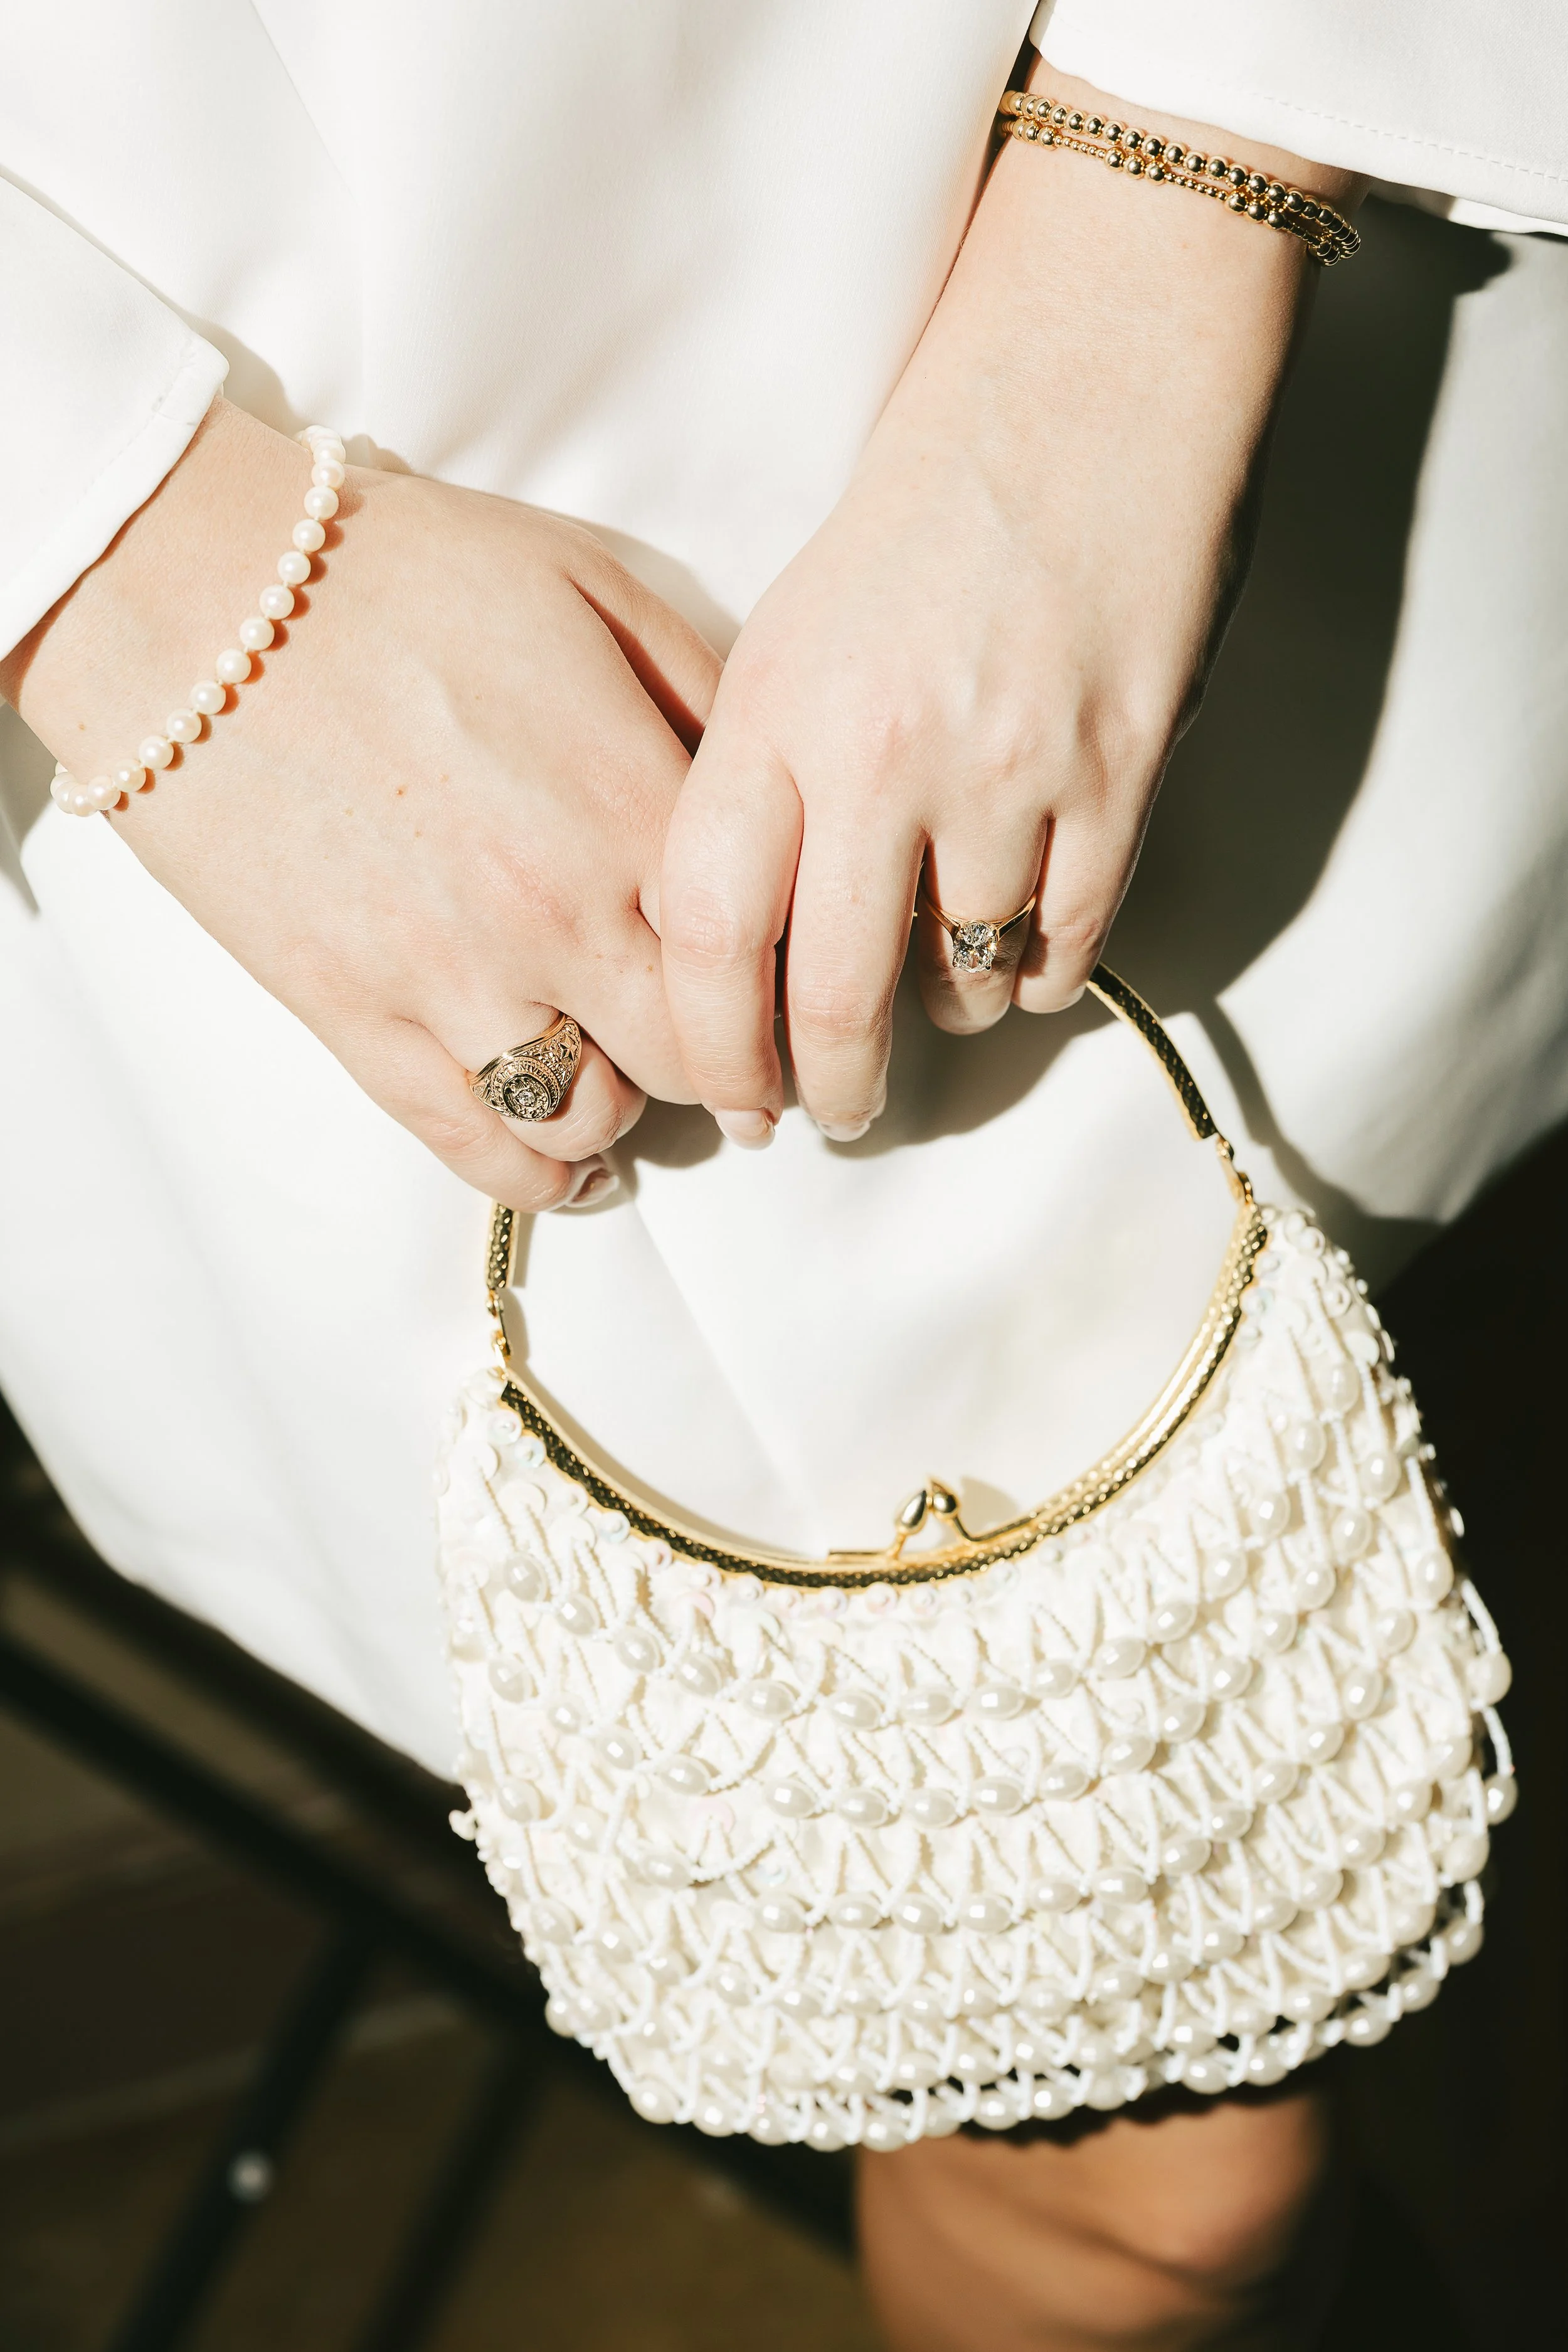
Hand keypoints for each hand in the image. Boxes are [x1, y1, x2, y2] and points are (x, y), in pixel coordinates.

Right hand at [2, 400, 719, 1207]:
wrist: (192, 589)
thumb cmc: (397, 568)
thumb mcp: (589, 582)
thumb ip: (700, 687)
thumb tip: (770, 782)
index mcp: (629, 803)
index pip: (764, 951)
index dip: (791, 977)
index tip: (795, 981)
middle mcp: (556, 913)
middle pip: (693, 1056)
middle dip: (725, 1060)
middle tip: (732, 1049)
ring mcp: (450, 978)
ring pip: (588, 1114)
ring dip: (627, 1106)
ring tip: (631, 1076)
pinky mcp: (353, 1014)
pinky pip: (471, 1142)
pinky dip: (538, 1174)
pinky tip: (573, 1166)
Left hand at [660, 69, 1361, 1143]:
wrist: (1082, 389)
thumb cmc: (918, 519)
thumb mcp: (786, 638)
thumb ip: (752, 788)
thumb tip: (736, 950)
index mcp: (773, 713)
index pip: (708, 934)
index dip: (714, 1048)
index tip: (733, 1097)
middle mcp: (880, 753)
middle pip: (834, 996)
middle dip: (830, 1088)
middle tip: (833, 1112)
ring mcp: (1005, 768)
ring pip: (961, 979)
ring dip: (945, 1012)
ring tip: (937, 994)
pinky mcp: (1117, 773)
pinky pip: (1065, 943)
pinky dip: (1035, 976)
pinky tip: (1018, 957)